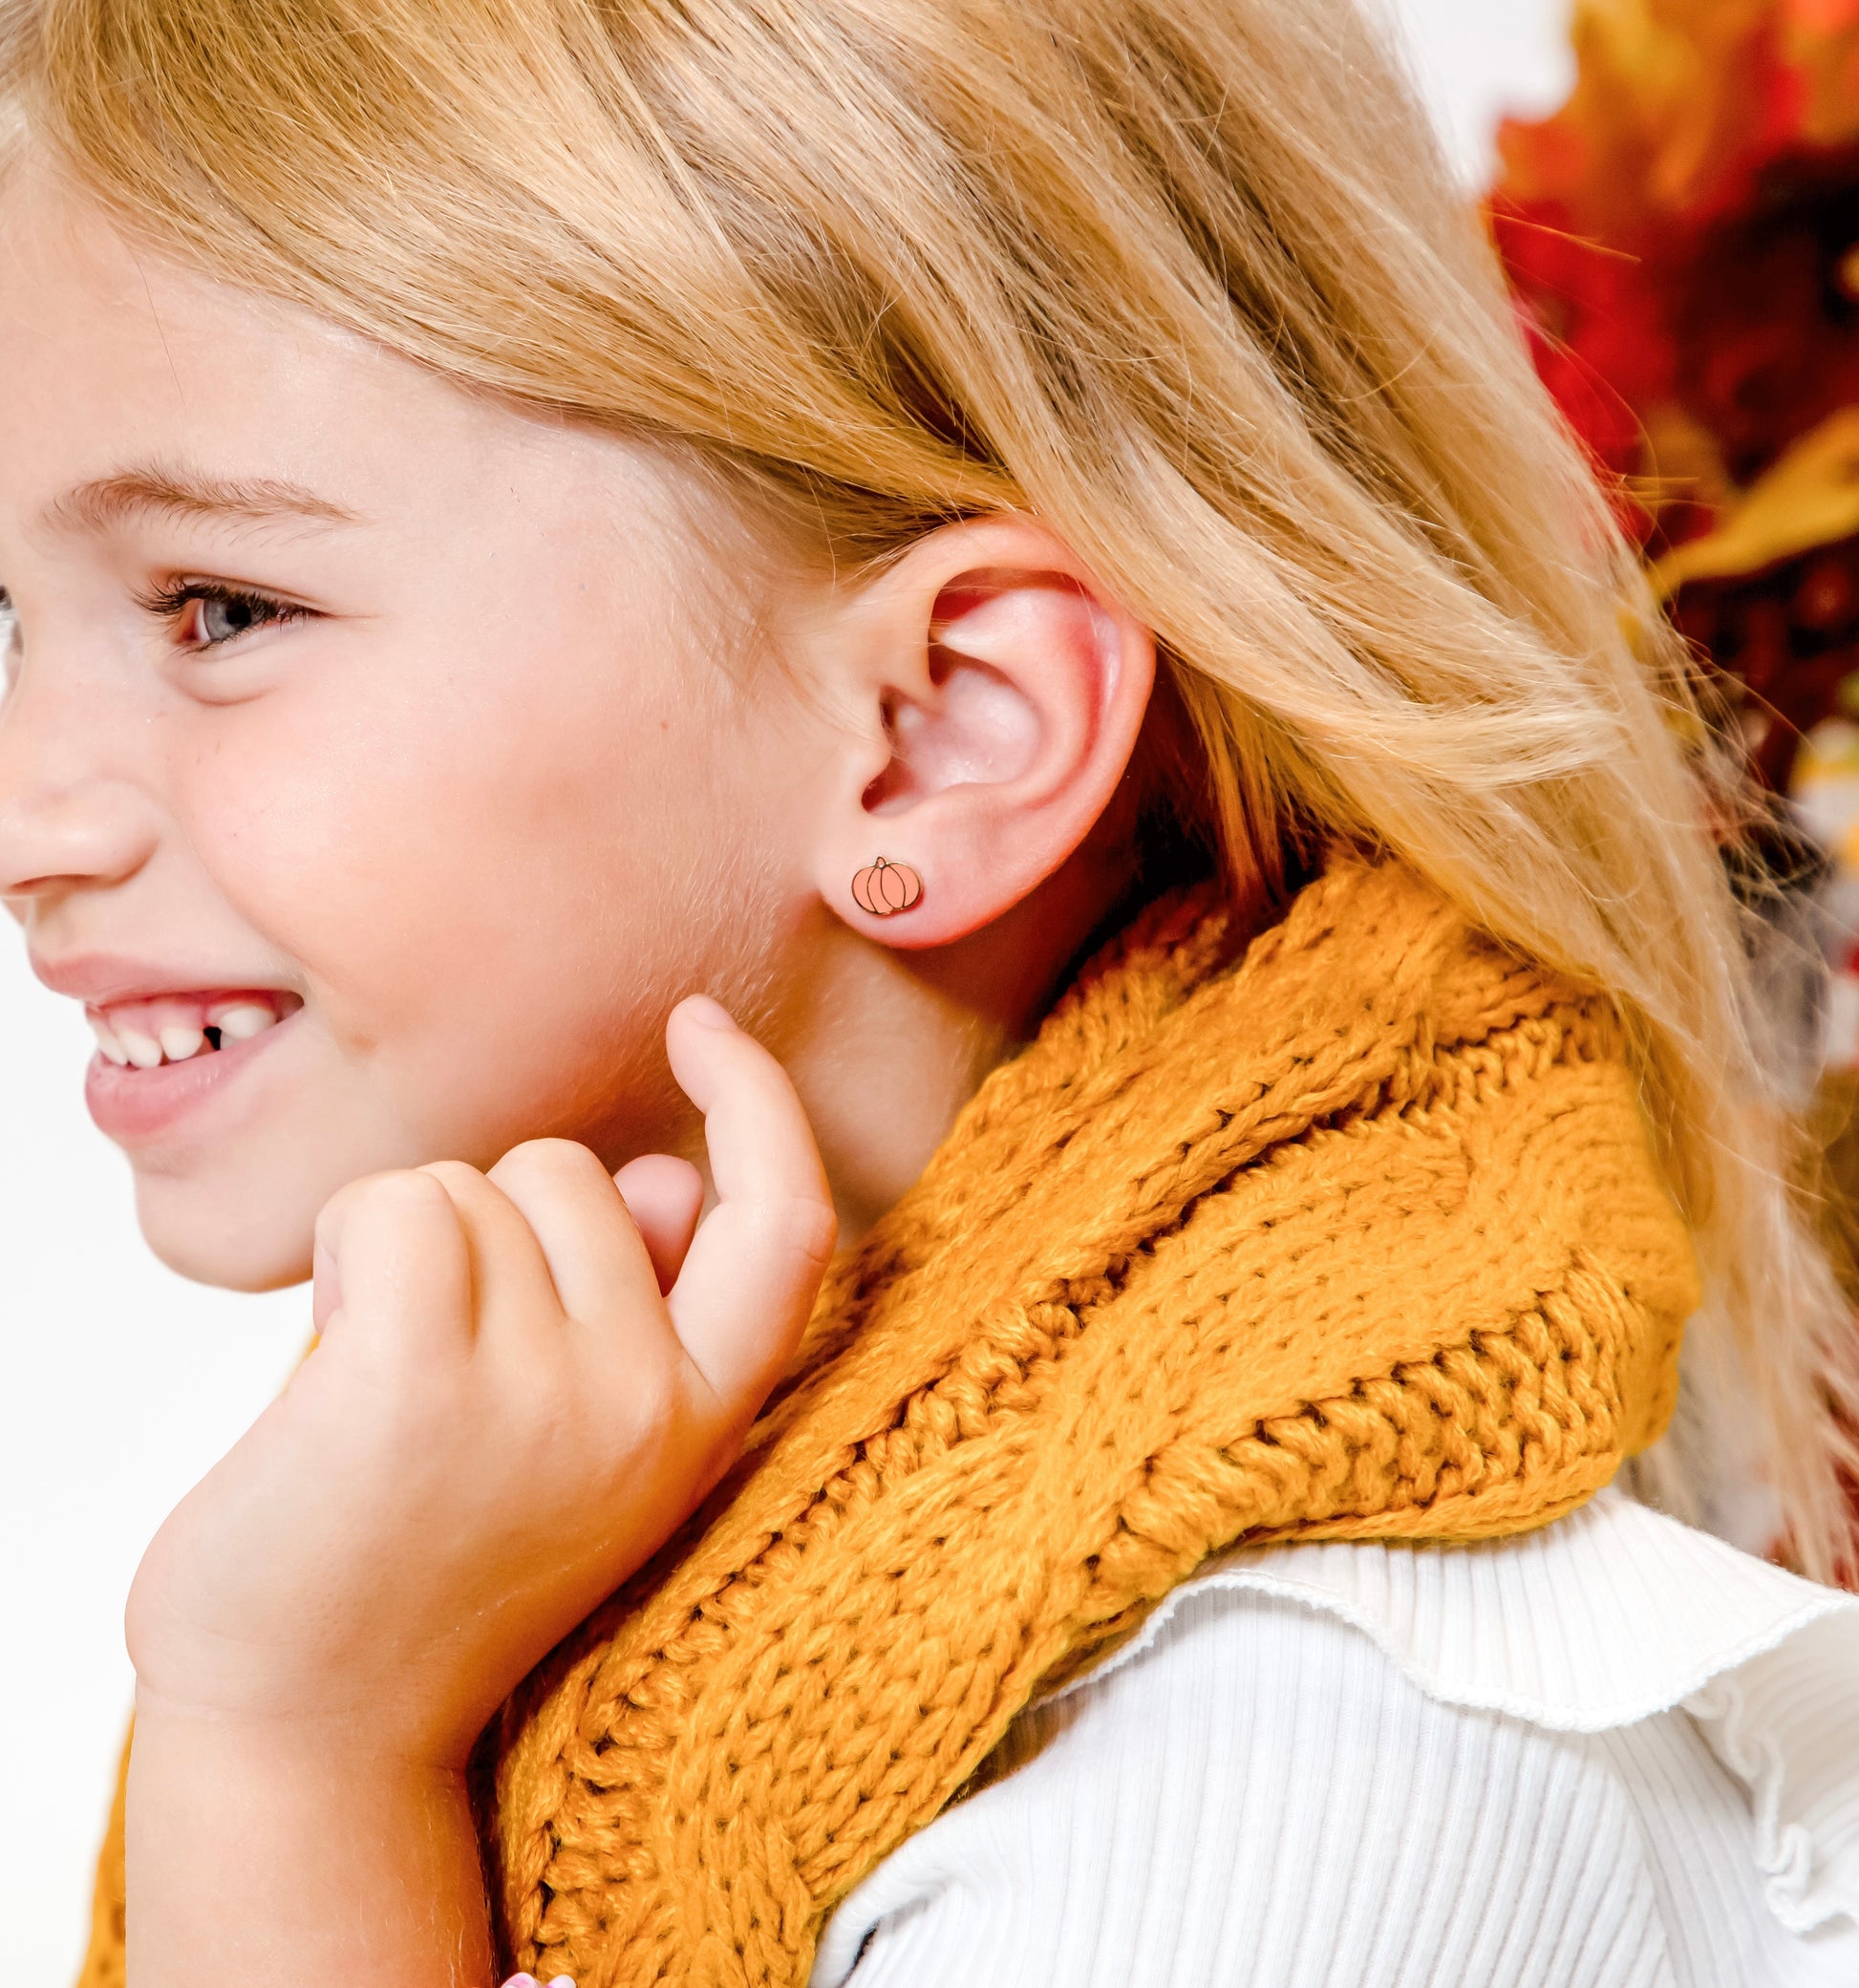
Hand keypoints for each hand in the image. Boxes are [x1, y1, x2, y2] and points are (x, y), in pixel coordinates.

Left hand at [124, 995, 836, 1770]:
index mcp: (702, 1417)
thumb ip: (642, 1302)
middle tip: (440, 1361)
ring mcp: (540, 1391)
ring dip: (406, 1250)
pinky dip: (346, 1250)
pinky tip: (330, 1356)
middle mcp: (646, 1402)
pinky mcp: (417, 1375)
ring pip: (472, 1185)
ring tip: (382, 1382)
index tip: (702, 1026)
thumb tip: (665, 1173)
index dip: (761, 1103)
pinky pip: (394, 1205)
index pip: (788, 1220)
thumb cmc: (428, 1561)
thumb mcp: (586, 1441)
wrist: (305, 1734)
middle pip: (573, 1174)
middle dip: (490, 1224)